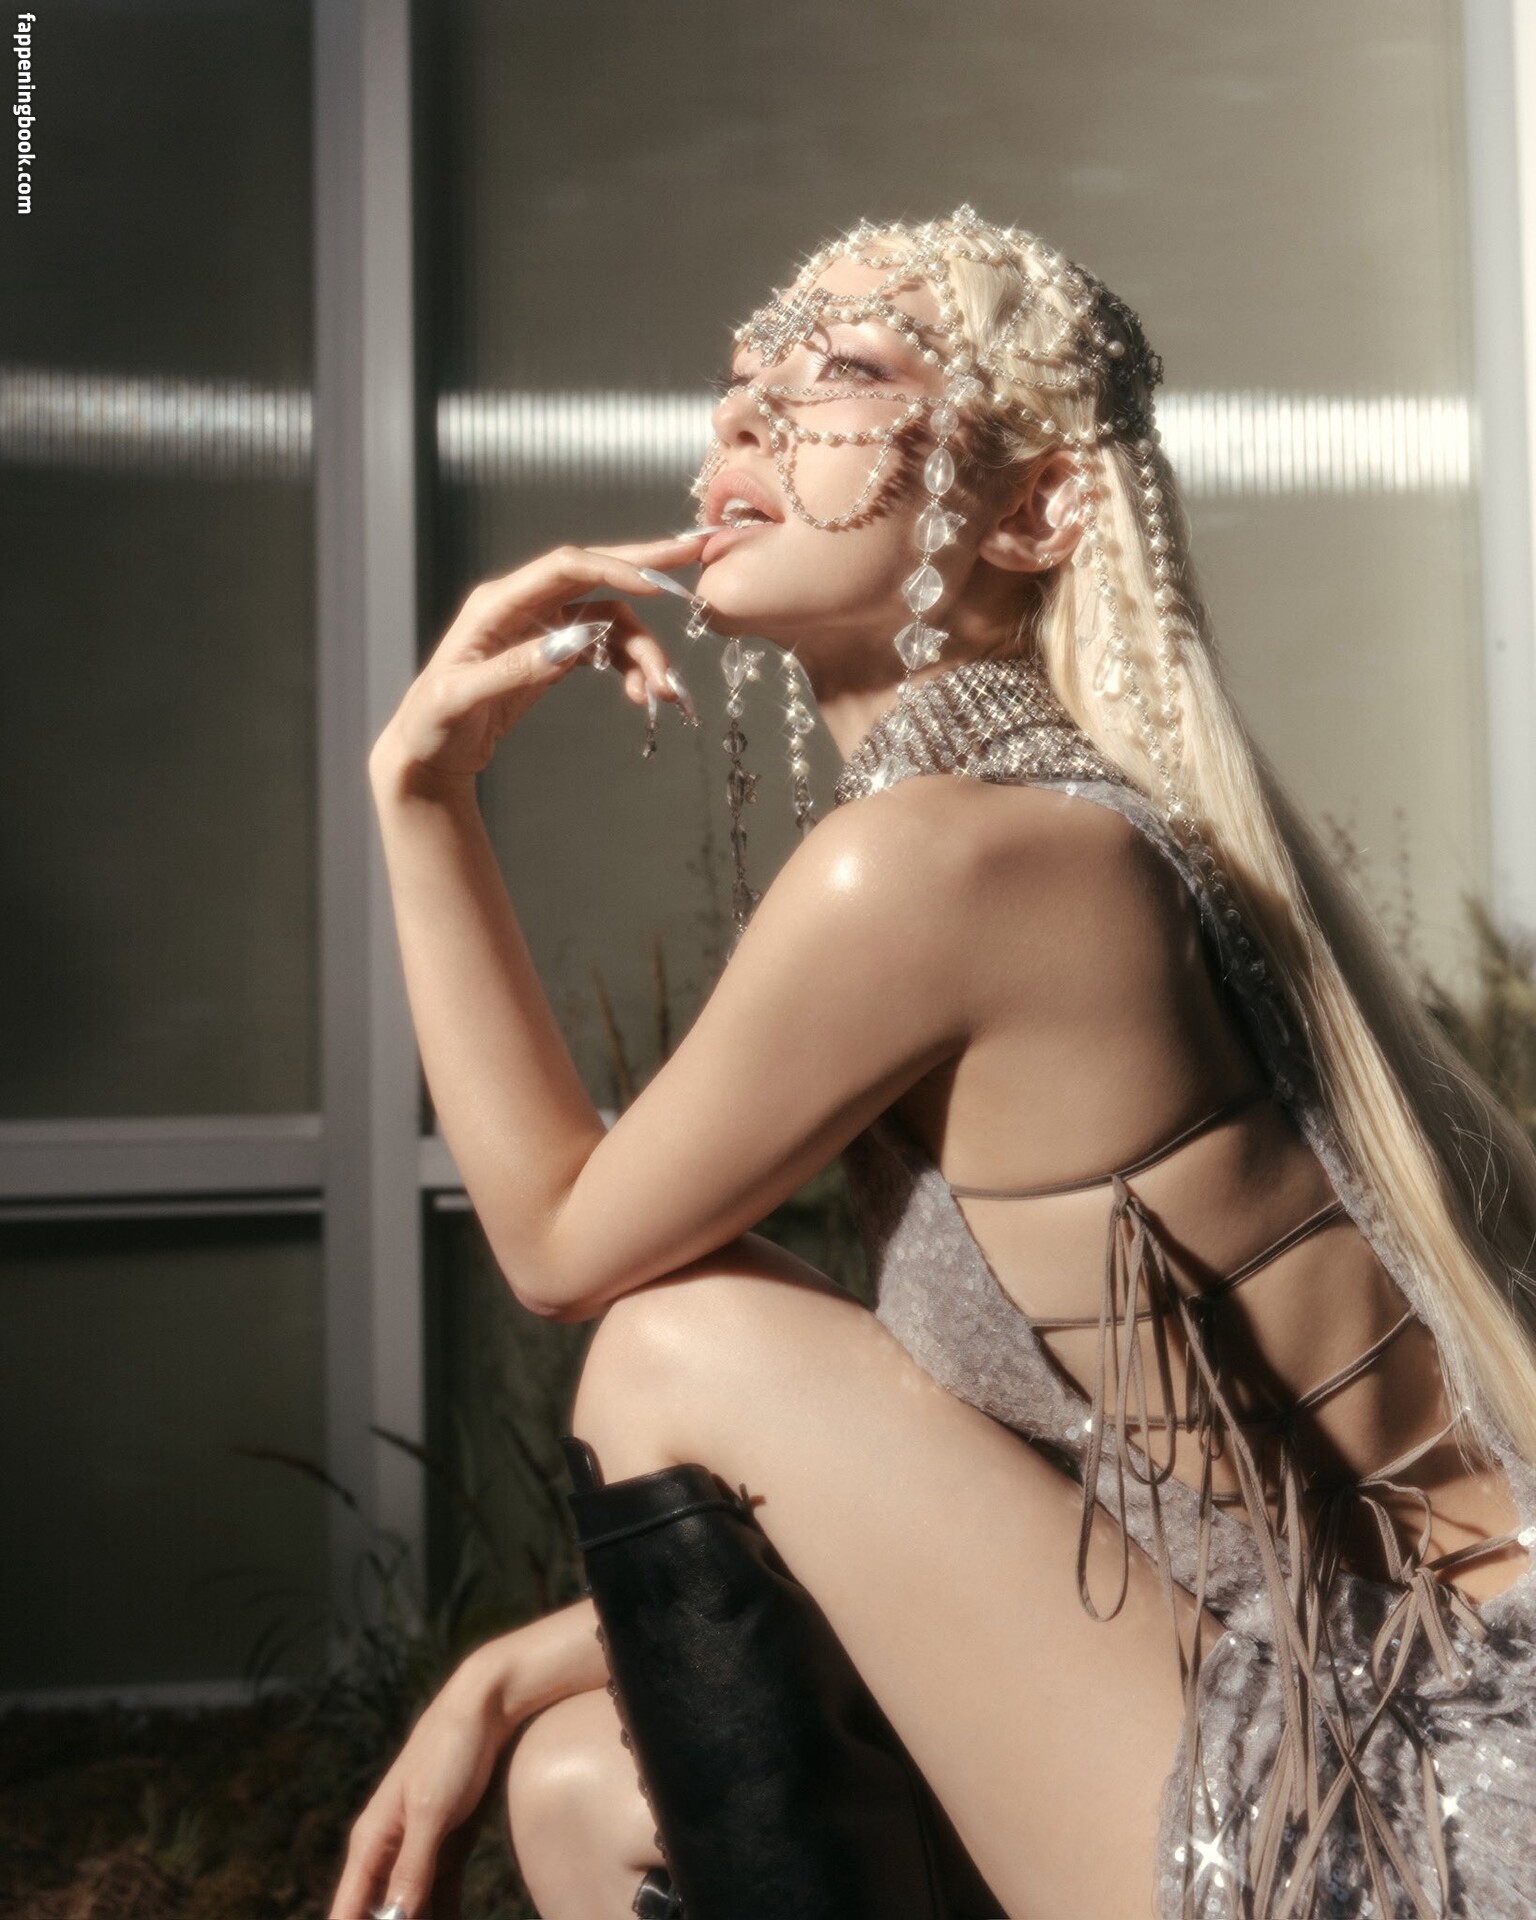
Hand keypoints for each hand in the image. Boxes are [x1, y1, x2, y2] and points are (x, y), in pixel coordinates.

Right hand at [330, 1646, 516, 1918]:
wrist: (486, 1707)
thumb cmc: (450, 1750)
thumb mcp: (431, 1810)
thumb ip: (412, 1867)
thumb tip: (394, 1918)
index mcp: (370, 1842)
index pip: (347, 1909)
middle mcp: (387, 1851)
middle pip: (378, 1913)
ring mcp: (417, 1850)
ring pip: (410, 1908)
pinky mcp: (446, 1848)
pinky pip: (439, 1896)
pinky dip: (444, 1914)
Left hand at [369, 532, 708, 786]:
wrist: (430, 752)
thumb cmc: (433, 723)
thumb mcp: (462, 698)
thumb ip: (514, 669)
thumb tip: (572, 644)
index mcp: (496, 604)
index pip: (564, 568)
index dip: (611, 570)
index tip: (654, 586)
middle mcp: (524, 607)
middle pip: (593, 575)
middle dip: (643, 567)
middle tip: (691, 556)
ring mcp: (543, 629)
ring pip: (609, 622)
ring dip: (642, 650)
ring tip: (663, 691)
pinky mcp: (554, 654)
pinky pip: (605, 650)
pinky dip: (629, 667)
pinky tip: (641, 696)